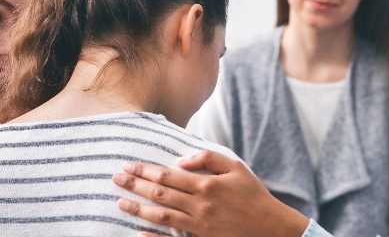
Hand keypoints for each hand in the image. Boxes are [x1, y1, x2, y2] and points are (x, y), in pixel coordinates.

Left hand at [112, 150, 309, 236]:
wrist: (272, 228)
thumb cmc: (254, 195)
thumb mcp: (236, 168)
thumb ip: (208, 158)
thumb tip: (180, 160)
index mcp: (206, 185)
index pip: (167, 175)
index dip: (144, 170)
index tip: (127, 165)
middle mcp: (200, 205)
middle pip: (160, 194)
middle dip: (135, 186)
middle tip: (115, 179)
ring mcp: (200, 226)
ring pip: (162, 217)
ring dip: (138, 209)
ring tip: (120, 203)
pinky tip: (138, 235)